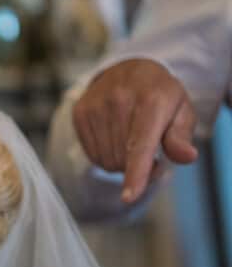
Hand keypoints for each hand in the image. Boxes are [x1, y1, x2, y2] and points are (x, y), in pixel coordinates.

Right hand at [72, 58, 198, 202]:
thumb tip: (186, 157)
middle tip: (149, 151)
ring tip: (130, 143)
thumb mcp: (181, 111)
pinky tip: (114, 139)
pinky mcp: (80, 113)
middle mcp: (119, 100)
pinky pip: (92, 154)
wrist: (128, 70)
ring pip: (106, 160)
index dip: (136, 172)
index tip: (129, 196)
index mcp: (152, 99)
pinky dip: (105, 155)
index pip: (141, 144)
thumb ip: (181, 136)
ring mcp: (96, 106)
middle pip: (123, 159)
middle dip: (137, 167)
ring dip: (120, 162)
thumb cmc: (159, 97)